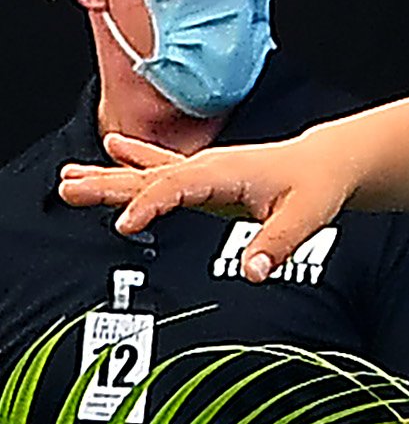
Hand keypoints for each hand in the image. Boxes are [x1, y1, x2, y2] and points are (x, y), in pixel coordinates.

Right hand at [58, 129, 359, 276]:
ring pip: (148, 173)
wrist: (325, 163)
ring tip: (69, 178)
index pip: (178, 186)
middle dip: (108, 184)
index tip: (126, 223)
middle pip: (150, 177)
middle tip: (69, 188)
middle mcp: (208, 167)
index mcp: (227, 172)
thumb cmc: (316, 184)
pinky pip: (161, 171)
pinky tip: (110, 152)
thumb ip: (277, 244)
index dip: (151, 205)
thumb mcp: (307, 216)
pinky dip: (133, 162)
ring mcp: (203, 171)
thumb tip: (253, 272)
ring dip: (108, 175)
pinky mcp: (204, 178)